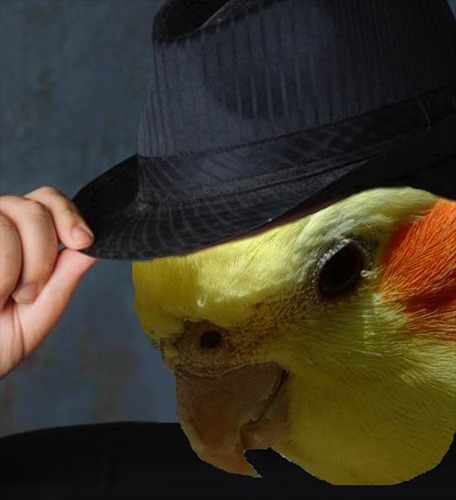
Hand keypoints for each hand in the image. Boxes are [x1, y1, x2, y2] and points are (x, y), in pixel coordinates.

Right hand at [0, 186, 99, 378]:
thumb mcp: (41, 310)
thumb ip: (66, 275)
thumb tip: (98, 247)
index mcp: (23, 235)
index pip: (49, 200)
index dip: (69, 214)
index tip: (83, 241)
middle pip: (34, 210)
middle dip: (42, 255)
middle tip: (28, 294)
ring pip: (7, 224)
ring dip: (12, 269)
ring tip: (0, 297)